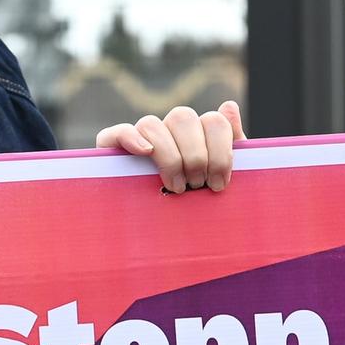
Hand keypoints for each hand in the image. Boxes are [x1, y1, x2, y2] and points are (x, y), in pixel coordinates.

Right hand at [96, 100, 244, 192]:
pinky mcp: (113, 149)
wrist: (166, 238)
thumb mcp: (220, 180)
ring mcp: (141, 137)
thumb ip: (231, 145)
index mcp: (197, 133)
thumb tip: (228, 106)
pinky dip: (132, 138)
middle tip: (197, 185)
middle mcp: (169, 130)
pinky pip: (118, 132)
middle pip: (182, 117)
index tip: (220, 183)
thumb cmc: (198, 205)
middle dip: (196, 155)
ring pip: (152, 124)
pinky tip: (146, 153)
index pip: (212, 120)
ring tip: (176, 187)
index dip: (221, 150)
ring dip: (169, 155)